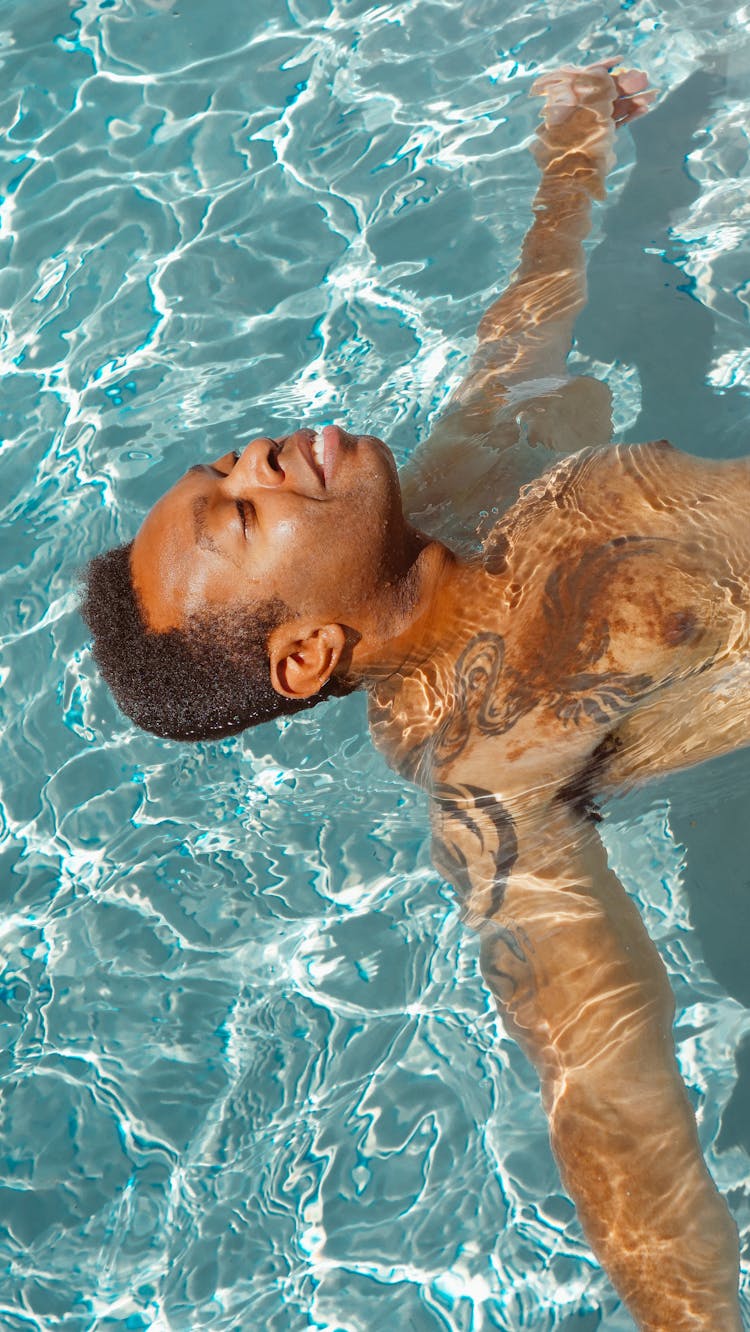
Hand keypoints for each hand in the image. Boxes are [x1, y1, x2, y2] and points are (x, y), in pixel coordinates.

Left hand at [532, 60, 655, 129]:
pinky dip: (631, 115)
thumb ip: (597, 84)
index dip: (606, 68)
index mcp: (573, 100)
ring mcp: (593, 124)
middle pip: (607, 93)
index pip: (590, 79)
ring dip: (634, 100)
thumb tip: (606, 67)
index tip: (621, 61)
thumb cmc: (578, 131)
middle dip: (626, 85)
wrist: (576, 169)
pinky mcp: (601, 137)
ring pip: (616, 107)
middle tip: (644, 78)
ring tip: (653, 95)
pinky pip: (618, 122)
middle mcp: (582, 110)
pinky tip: (645, 108)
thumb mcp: (588, 102)